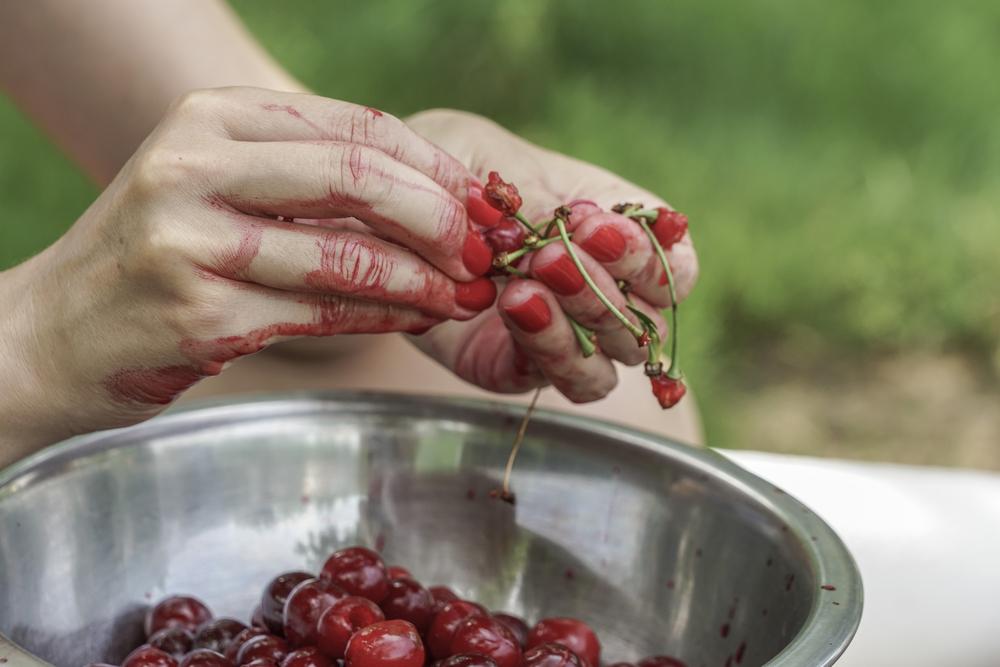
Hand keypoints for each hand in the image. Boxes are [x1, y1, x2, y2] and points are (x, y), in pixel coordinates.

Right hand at [0, 88, 496, 449]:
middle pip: (356, 177)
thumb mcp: (217, 185)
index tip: (481, 199)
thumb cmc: (155, 256)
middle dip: (439, 216)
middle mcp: (196, 165)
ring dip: (421, 276)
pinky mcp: (199, 312)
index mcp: (211, 118)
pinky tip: (418, 315)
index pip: (354, 126)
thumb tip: (433, 196)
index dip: (433, 164)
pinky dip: (383, 315)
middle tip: (483, 250)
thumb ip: (307, 177)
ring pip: (345, 252)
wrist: (51, 333)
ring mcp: (192, 239)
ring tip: (463, 291)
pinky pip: (322, 312)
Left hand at [405, 110, 698, 402]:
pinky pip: (558, 379)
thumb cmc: (449, 170)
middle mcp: (602, 293)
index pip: (672, 267)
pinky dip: (547, 349)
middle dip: (605, 286)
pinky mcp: (520, 368)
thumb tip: (565, 219)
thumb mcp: (485, 154)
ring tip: (528, 285)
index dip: (648, 256)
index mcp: (614, 235)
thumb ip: (528, 185)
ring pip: (611, 364)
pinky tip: (514, 306)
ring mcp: (566, 338)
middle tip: (554, 254)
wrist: (387, 213)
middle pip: (645, 322)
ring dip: (579, 322)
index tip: (594, 224)